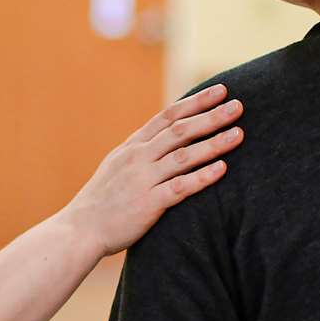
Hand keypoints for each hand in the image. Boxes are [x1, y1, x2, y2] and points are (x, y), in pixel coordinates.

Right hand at [61, 85, 242, 257]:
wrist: (80, 230)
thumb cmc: (103, 201)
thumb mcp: (118, 166)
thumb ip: (142, 151)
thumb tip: (167, 137)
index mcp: (133, 146)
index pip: (167, 116)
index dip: (195, 102)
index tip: (220, 90)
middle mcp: (138, 157)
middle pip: (180, 130)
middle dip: (211, 116)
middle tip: (238, 105)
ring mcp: (142, 179)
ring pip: (183, 156)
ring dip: (213, 143)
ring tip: (239, 134)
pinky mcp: (148, 204)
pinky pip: (179, 187)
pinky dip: (202, 177)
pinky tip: (223, 169)